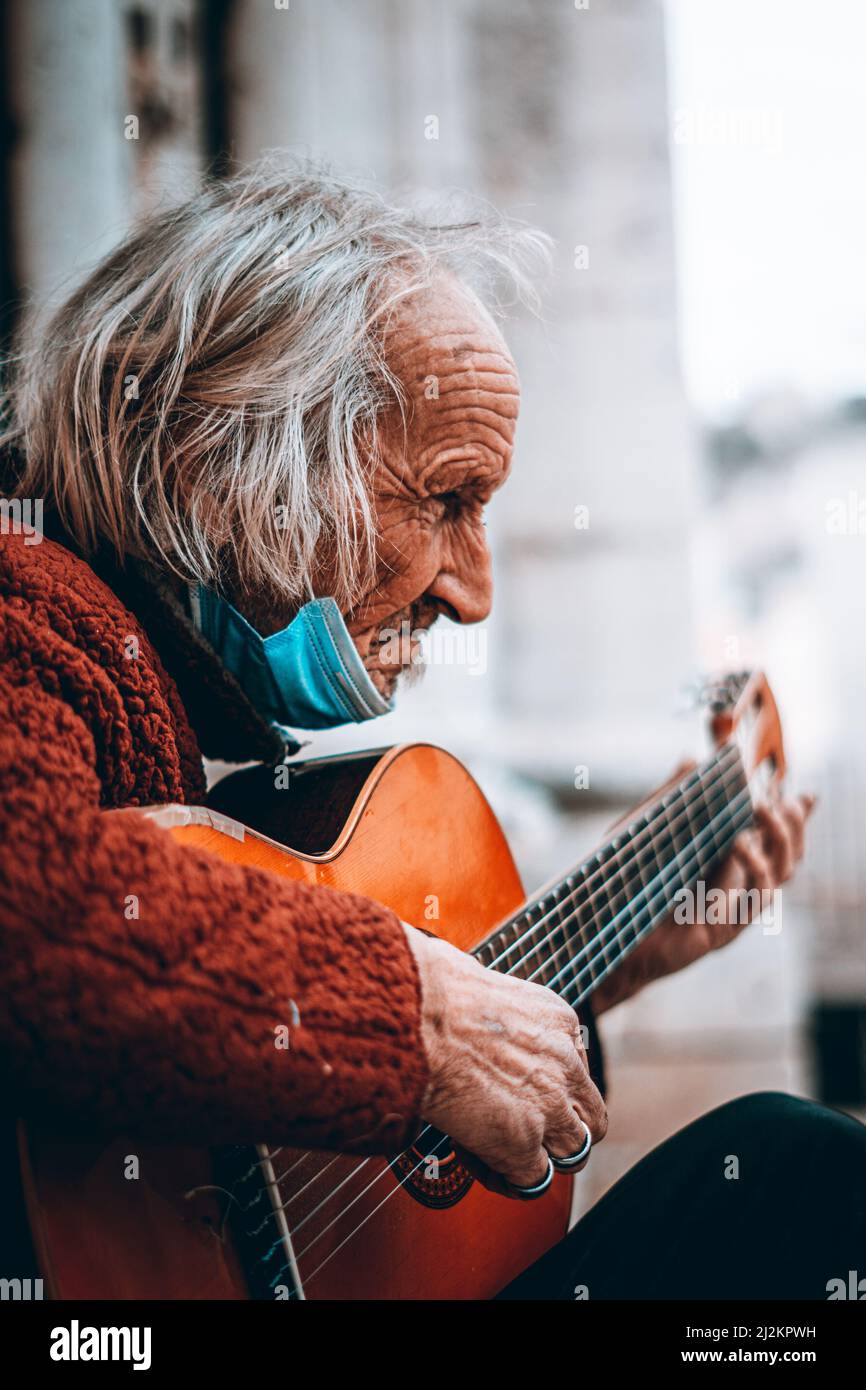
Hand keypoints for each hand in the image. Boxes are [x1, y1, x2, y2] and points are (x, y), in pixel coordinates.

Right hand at [403, 922, 606, 1194]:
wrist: (414, 1013)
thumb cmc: (427, 988)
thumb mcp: (478, 977)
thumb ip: (486, 1000)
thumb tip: (454, 986)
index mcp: (557, 1019)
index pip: (573, 1063)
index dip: (543, 1080)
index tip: (509, 1083)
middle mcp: (565, 1062)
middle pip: (590, 1113)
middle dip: (561, 1126)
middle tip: (522, 1125)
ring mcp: (550, 1105)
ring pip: (574, 1151)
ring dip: (541, 1156)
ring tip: (498, 1149)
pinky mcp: (522, 1142)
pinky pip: (531, 1179)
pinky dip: (505, 1176)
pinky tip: (474, 1156)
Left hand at [592, 790, 815, 1012]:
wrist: (602, 932)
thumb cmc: (622, 882)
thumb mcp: (646, 832)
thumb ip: (670, 797)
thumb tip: (692, 758)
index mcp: (722, 864)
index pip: (769, 838)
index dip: (794, 819)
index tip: (807, 796)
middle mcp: (733, 887)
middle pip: (786, 857)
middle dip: (793, 826)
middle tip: (782, 799)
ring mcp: (731, 910)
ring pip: (780, 876)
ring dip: (779, 841)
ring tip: (764, 810)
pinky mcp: (722, 930)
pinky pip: (753, 900)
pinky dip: (754, 869)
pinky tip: (742, 845)